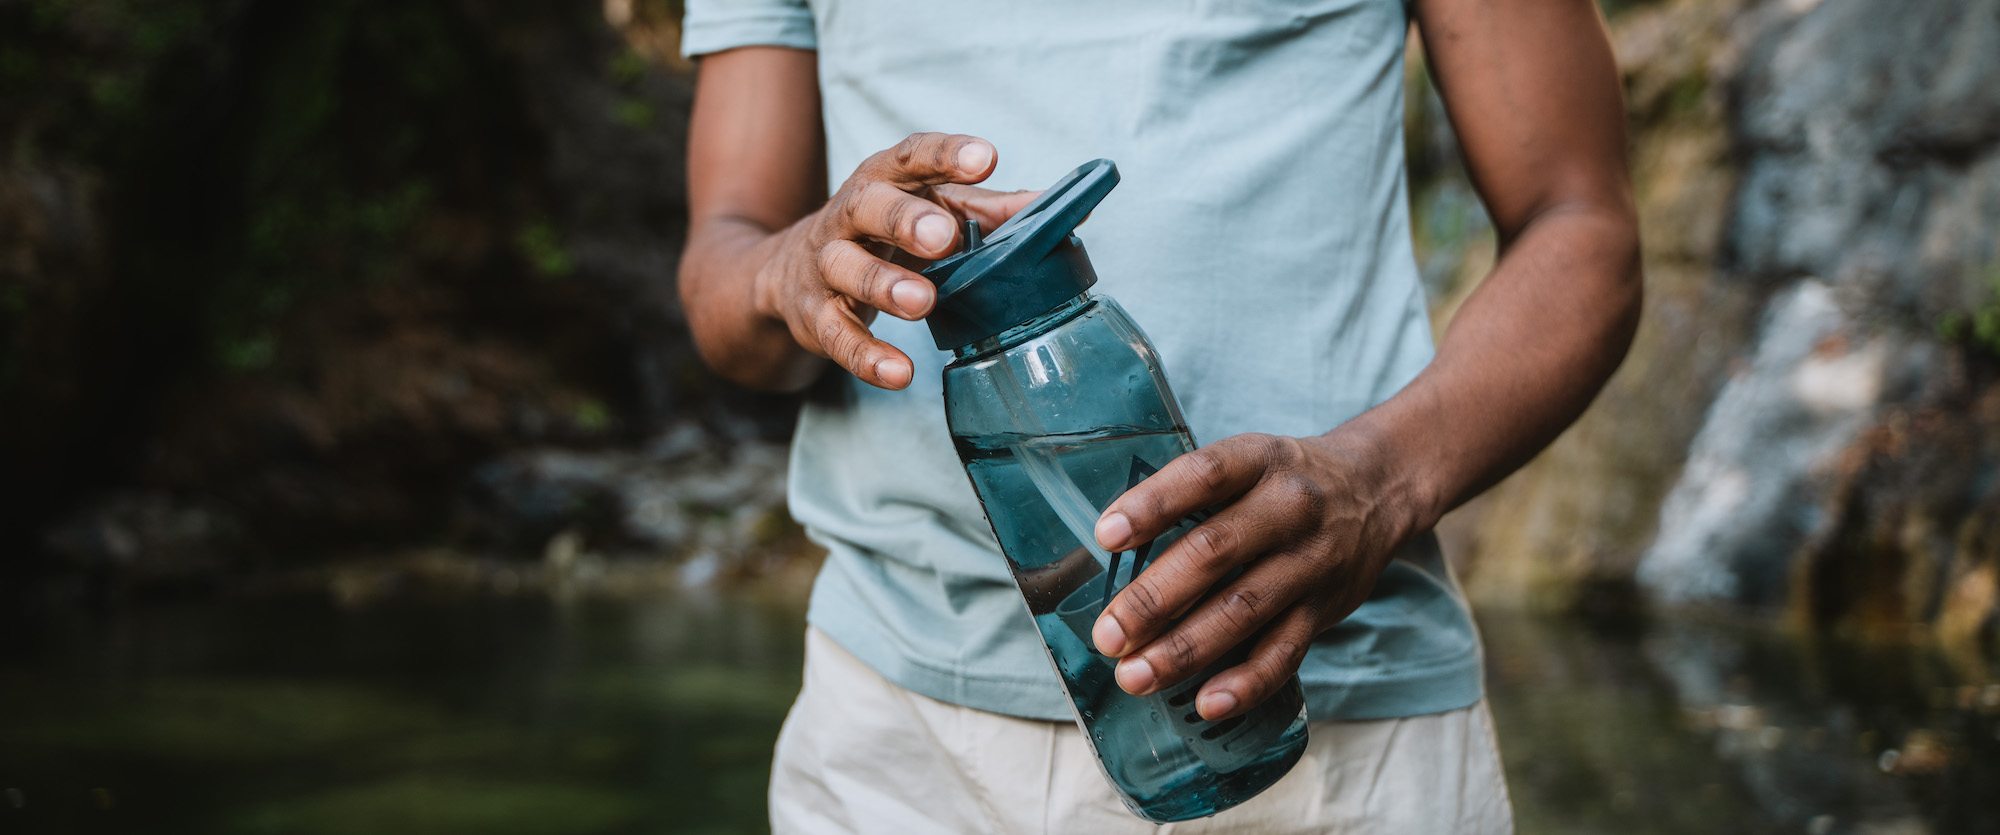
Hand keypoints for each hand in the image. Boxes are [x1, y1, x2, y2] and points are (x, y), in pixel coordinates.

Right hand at [751, 132, 1038, 389]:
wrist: (788, 273)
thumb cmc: (882, 235)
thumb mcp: (930, 211)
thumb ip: (988, 210)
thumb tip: (1056, 207)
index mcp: (884, 180)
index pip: (911, 157)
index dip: (946, 156)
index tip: (986, 158)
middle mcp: (848, 215)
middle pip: (869, 207)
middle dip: (905, 219)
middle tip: (944, 236)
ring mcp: (826, 266)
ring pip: (847, 269)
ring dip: (884, 285)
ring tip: (923, 302)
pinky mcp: (815, 316)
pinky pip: (838, 336)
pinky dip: (867, 356)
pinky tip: (899, 371)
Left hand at [1087, 430, 1426, 721]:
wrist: (1378, 490)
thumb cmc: (1283, 481)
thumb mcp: (1247, 462)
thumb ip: (1191, 496)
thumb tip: (1108, 550)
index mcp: (1257, 460)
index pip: (1203, 475)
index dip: (1153, 505)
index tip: (1105, 535)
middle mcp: (1288, 508)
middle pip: (1216, 553)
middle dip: (1154, 599)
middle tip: (1108, 635)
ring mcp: (1310, 561)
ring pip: (1245, 610)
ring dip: (1185, 649)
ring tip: (1134, 676)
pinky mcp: (1326, 608)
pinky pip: (1286, 651)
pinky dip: (1246, 682)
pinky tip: (1205, 704)